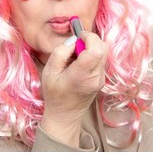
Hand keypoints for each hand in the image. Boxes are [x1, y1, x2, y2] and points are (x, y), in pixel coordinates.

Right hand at [40, 31, 107, 146]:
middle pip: (103, 48)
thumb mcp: (49, 71)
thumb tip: (74, 39)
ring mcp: (101, 78)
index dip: (89, 37)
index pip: (96, 49)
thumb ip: (61, 52)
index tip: (78, 37)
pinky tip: (79, 63)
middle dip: (90, 40)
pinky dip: (92, 55)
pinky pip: (101, 59)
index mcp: (82, 75)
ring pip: (103, 52)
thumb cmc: (54, 94)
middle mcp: (96, 76)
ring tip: (76, 56)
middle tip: (75, 45)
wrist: (64, 115)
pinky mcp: (102, 79)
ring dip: (91, 47)